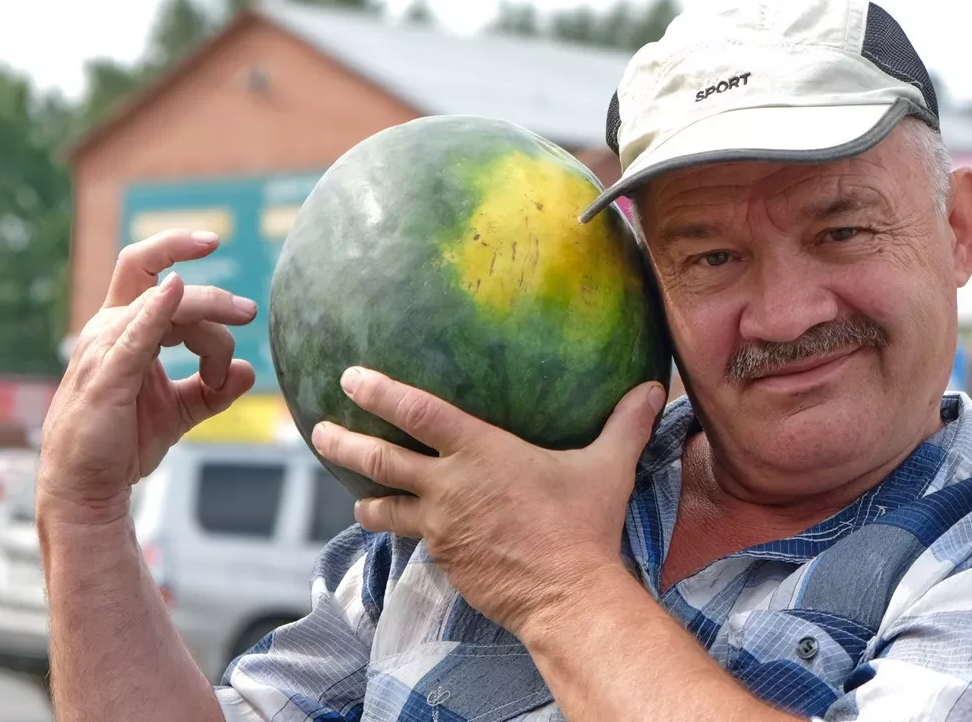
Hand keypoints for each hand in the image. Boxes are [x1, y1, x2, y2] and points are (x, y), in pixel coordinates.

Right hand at [38, 229, 258, 523]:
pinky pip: (136, 334)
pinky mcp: (108, 376)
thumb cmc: (121, 443)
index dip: (178, 250)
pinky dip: (156, 310)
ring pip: (163, 307)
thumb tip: (248, 370)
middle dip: (209, 290)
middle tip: (247, 313)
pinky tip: (175, 291)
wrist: (88, 487)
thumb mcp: (178, 410)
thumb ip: (211, 389)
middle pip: (158, 280)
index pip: (152, 275)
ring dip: (206, 320)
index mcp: (122, 330)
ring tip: (229, 354)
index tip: (214, 240)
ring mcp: (104, 350)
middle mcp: (108, 330)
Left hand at [311, 366, 665, 636]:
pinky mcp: (444, 559)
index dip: (379, 390)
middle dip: (342, 441)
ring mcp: (440, 527)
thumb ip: (625, 423)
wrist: (567, 595)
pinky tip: (405, 531)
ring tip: (356, 494)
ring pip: (384, 506)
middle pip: (377, 459)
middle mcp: (449, 485)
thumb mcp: (608, 466)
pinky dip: (402, 530)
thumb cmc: (584, 525)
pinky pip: (413, 539)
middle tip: (318, 429)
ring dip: (365, 497)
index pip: (416, 410)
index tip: (350, 376)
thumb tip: (653, 387)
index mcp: (480, 450)